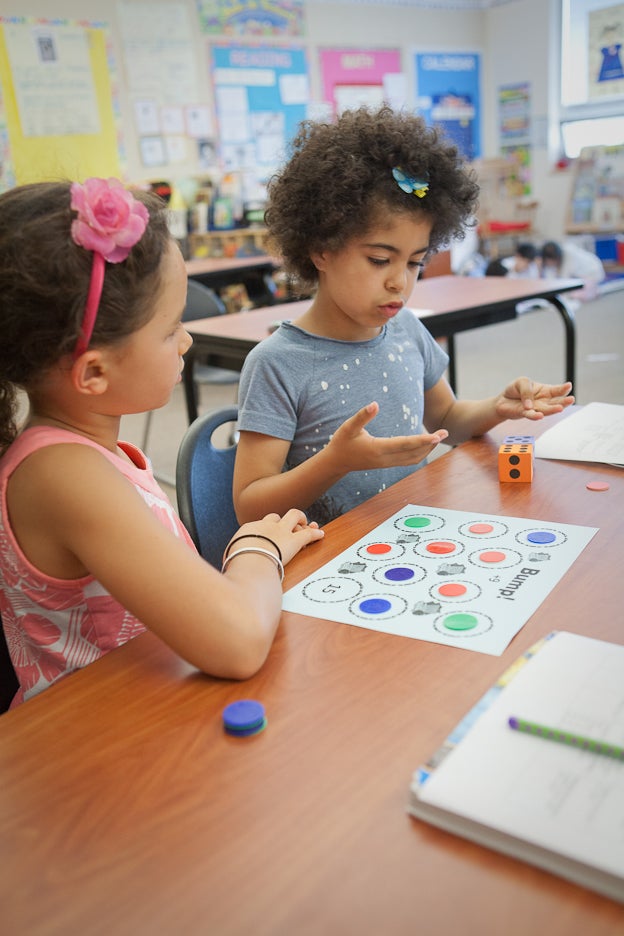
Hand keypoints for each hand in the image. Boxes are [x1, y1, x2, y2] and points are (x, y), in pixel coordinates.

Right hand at [228, 508, 323, 565]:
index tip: (269, 536)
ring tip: (307, 524)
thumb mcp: (228, 557)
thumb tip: (228, 563)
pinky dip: (315, 533)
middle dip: (283, 520)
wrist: (248, 561)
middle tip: (290, 526)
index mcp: (249, 530)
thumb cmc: (236, 563)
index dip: (267, 529)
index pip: (259, 525)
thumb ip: (232, 556)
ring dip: (301, 519)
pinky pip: (308, 534)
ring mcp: (281, 532)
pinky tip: (320, 534)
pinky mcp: (294, 540)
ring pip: (294, 515)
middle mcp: (266, 526)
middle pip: (276, 516)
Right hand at [328, 402, 448, 470]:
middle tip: (445, 432)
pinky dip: (420, 453)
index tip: (437, 436)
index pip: (405, 444)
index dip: (422, 440)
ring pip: (413, 459)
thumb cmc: (341, 442)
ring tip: (438, 437)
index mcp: (377, 449)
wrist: (336, 463)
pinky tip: (425, 444)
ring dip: (427, 449)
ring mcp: (387, 463)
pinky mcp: (387, 464)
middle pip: (414, 453)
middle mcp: (385, 458)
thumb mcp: (348, 427)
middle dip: (431, 444)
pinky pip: (408, 460)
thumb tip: (375, 404)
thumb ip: (362, 416)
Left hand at [495, 378, 574, 420]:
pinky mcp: (525, 414)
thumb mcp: (522, 382)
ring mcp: (536, 408)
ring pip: (546, 410)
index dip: (564, 388)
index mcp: (546, 391)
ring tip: (560, 409)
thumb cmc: (515, 390)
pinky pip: (531, 415)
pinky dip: (535, 416)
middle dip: (564, 401)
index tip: (568, 386)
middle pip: (556, 402)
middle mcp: (544, 401)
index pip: (557, 390)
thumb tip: (530, 405)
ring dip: (553, 410)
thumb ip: (527, 391)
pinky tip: (539, 416)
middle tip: (571, 399)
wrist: (502, 400)